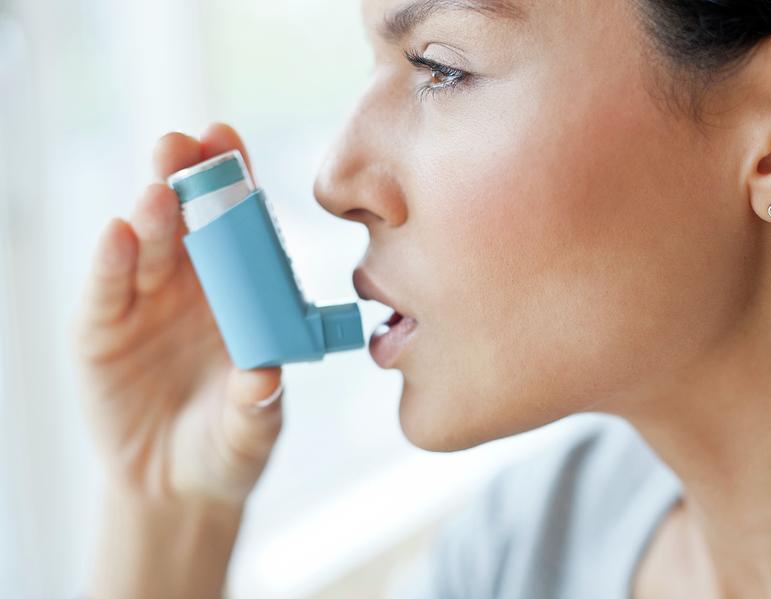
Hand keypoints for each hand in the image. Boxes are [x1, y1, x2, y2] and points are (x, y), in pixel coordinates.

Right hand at [71, 123, 283, 505]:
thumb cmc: (228, 447)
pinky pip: (108, 288)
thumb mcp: (251, 429)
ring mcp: (145, 304)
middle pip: (188, 221)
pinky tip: (118, 233)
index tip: (230, 142)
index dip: (236, 185)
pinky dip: (112, 261)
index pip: (240, 228)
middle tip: (186, 144)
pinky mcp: (102, 330)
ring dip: (151, 214)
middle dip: (185, 178)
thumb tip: (264, 375)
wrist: (175, 487)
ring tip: (159, 191)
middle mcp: (193, 287)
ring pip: (147, 245)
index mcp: (240, 293)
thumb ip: (258, 404)